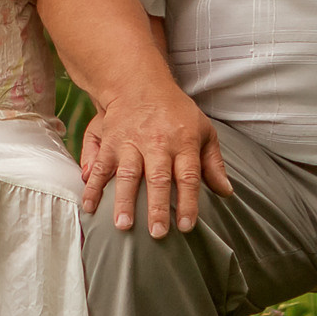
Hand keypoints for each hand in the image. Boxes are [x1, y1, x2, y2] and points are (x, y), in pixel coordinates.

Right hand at [78, 87, 232, 236]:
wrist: (139, 83)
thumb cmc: (175, 111)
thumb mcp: (203, 129)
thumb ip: (213, 163)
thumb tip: (226, 192)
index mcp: (183, 141)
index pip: (188, 176)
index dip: (188, 202)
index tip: (186, 226)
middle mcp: (157, 142)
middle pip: (158, 177)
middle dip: (156, 206)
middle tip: (157, 233)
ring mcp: (131, 142)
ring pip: (128, 174)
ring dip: (124, 200)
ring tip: (122, 225)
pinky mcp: (110, 141)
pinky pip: (100, 166)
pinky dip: (93, 187)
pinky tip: (90, 207)